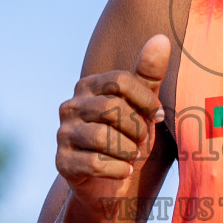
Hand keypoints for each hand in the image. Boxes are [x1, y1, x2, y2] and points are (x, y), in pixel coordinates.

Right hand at [56, 35, 169, 210]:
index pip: (120, 81)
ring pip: (103, 138)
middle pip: (112, 109)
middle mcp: (69, 106)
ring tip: (130, 156)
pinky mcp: (62, 163)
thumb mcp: (142, 107)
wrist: (108, 184)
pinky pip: (95, 164)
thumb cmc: (127, 139)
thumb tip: (160, 38)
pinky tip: (122, 171)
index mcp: (87, 87)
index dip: (146, 100)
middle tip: (141, 141)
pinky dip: (118, 170)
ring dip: (128, 151)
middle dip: (137, 128)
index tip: (157, 116)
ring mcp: (62, 135)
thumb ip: (149, 74)